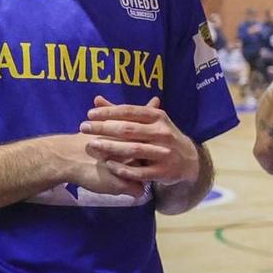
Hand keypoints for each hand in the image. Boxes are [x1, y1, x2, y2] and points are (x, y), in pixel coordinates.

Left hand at [78, 96, 197, 186]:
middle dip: (104, 128)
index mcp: (158, 117)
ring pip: (134, 149)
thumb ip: (121, 113)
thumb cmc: (160, 136)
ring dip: (111, 147)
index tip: (90, 114)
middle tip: (84, 127)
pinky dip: (124, 168)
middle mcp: (162, 132)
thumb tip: (96, 100)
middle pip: (129, 129)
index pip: (130, 111)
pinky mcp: (164, 172)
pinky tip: (108, 165)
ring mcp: (164, 152)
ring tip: (91, 145)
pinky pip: (141, 171)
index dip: (109, 112)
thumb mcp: (147, 121)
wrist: (188, 160)